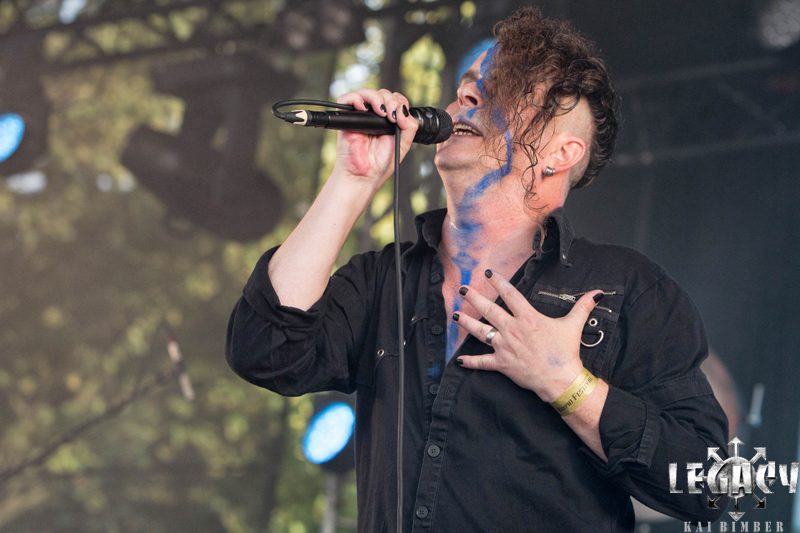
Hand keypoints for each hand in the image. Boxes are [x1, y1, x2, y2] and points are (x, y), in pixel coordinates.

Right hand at [332, 89, 418, 186]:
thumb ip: (409, 127)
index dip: (399, 102)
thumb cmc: (380, 163)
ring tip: (380, 112)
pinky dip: (354, 98)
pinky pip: (346, 99)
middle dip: (390, 100)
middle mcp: (374, 116)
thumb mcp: (403, 144)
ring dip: (376, 98)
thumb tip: (404, 112)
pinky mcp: (346, 119)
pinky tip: (362, 107)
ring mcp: (360, 116)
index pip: (395, 99)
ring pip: (366, 92)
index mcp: (387, 120)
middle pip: (382, 93)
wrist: (365, 175)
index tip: (400, 117)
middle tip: (392, 116)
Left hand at [454, 269, 603, 401]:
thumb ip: (582, 307)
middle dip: (474, 298)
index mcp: (528, 318)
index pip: (510, 295)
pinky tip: (459, 359)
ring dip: (466, 323)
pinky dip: (470, 362)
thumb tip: (597, 293)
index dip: (500, 282)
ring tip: (455, 315)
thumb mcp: (573, 325)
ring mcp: (505, 346)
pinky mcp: (502, 364)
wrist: (560, 379)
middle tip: (463, 289)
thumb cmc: (565, 352)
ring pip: (480, 332)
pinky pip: (482, 362)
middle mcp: (513, 329)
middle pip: (489, 310)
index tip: (490, 273)